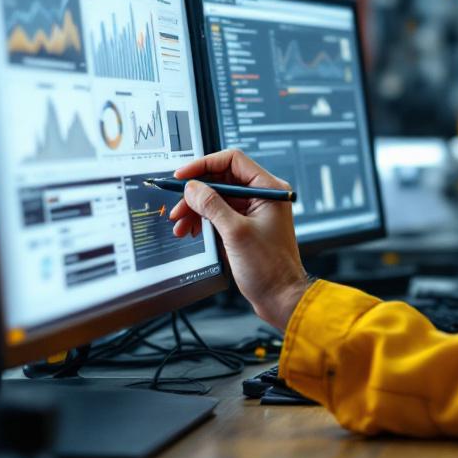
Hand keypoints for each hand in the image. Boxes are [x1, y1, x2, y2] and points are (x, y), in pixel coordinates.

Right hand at [168, 149, 309, 329]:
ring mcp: (254, 210)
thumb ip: (212, 205)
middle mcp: (263, 195)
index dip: (204, 165)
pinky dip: (203, 220)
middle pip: (221, 179)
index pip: (232, 160)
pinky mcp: (245, 225)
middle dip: (196, 193)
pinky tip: (191, 230)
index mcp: (269, 188)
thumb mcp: (235, 232)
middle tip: (178, 207)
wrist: (279, 296)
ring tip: (180, 225)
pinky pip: (219, 213)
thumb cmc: (270, 268)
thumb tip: (193, 187)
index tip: (183, 176)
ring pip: (217, 198)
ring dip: (196, 209)